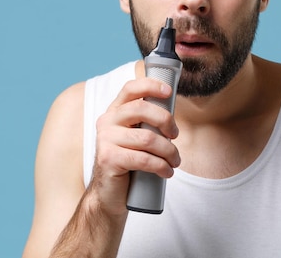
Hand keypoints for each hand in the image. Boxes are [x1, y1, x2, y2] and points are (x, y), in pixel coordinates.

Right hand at [88, 77, 180, 214]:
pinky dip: (161, 166)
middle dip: (166, 121)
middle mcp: (107, 121)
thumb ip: (148, 122)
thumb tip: (172, 110)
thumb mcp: (138, 137)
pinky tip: (166, 172)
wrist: (109, 194)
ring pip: (147, 138)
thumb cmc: (130, 163)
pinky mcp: (108, 159)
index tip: (169, 92)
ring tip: (175, 161)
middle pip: (141, 109)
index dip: (151, 86)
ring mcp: (105, 140)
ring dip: (169, 151)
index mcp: (115, 111)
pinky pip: (143, 159)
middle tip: (175, 135)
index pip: (131, 88)